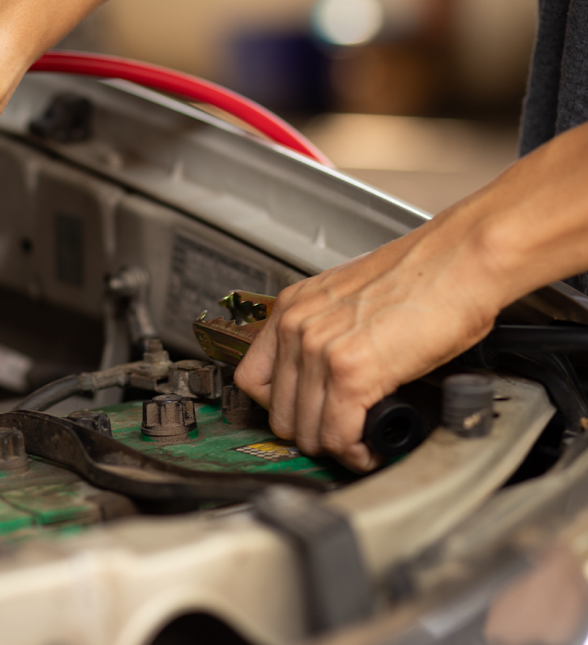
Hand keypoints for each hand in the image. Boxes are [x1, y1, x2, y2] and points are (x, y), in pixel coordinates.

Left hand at [234, 216, 499, 470]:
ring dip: (336, 447)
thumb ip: (326, 334)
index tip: (302, 415)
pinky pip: (339, 435)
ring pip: (307, 431)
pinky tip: (371, 448)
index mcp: (292, 307)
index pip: (252, 379)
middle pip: (278, 412)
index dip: (277, 407)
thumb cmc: (424, 277)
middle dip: (310, 433)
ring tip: (359, 443)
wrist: (462, 260)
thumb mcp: (350, 300)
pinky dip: (356, 453)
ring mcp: (320, 350)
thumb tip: (326, 379)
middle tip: (339, 436)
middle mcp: (297, 327)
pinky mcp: (352, 372)